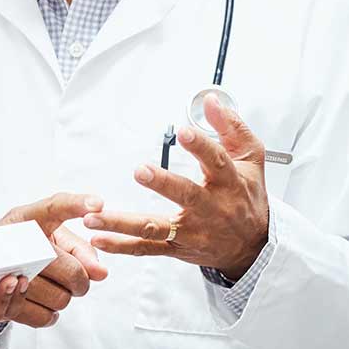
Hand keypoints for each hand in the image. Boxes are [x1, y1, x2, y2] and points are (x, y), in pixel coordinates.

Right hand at [0, 193, 108, 328]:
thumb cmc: (27, 248)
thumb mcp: (51, 237)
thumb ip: (80, 249)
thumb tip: (100, 273)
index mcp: (26, 219)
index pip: (54, 207)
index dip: (76, 205)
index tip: (96, 204)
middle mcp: (12, 243)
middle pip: (72, 271)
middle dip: (80, 280)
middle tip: (72, 276)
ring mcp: (4, 275)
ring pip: (61, 298)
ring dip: (62, 296)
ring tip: (48, 284)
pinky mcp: (1, 304)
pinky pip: (45, 317)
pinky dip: (48, 312)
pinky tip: (38, 299)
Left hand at [86, 94, 270, 278]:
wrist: (253, 244)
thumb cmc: (248, 196)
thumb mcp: (251, 157)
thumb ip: (231, 126)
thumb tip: (211, 101)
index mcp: (229, 182)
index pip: (217, 161)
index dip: (201, 146)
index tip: (184, 131)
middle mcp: (210, 208)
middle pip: (186, 195)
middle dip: (162, 183)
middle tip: (140, 170)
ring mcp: (191, 231)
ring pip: (156, 228)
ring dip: (123, 223)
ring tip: (96, 217)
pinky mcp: (177, 247)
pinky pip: (146, 248)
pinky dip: (121, 245)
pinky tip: (99, 238)